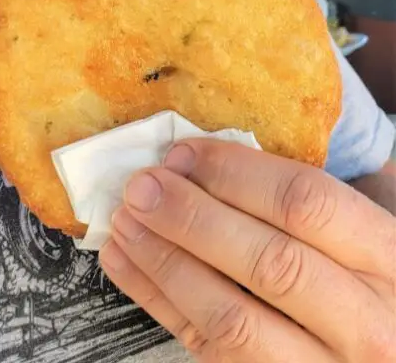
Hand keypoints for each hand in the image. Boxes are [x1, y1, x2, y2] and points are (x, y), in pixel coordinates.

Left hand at [99, 140, 395, 361]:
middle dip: (194, 218)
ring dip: (166, 263)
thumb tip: (196, 160)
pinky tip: (125, 262)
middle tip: (142, 186)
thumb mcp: (355, 238)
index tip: (183, 152)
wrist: (378, 353)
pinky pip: (208, 350)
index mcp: (386, 258)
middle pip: (270, 262)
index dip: (236, 172)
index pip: (308, 203)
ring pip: (232, 318)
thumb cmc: (359, 281)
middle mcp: (366, 323)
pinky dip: (157, 301)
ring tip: (124, 222)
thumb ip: (297, 205)